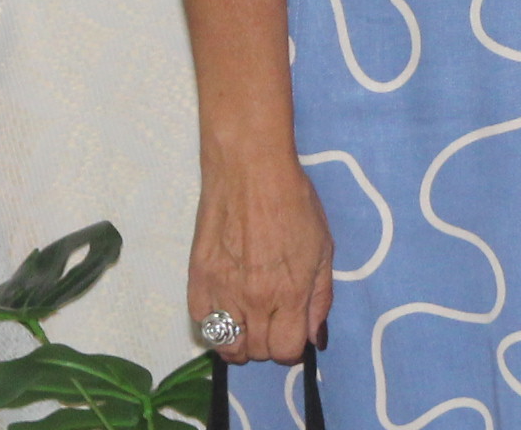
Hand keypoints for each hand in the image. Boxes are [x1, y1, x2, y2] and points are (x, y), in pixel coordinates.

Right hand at [187, 153, 337, 365]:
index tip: (292, 330)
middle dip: (268, 343)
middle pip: (256, 351)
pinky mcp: (197, 279)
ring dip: (240, 341)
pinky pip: (201, 323)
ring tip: (248, 322)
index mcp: (289, 292)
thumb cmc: (294, 202)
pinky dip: (214, 324)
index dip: (292, 346)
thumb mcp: (324, 247)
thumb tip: (313, 336)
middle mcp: (254, 300)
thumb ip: (320, 297)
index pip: (285, 350)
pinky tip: (226, 307)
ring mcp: (221, 291)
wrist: (249, 170)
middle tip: (272, 320)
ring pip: (226, 345)